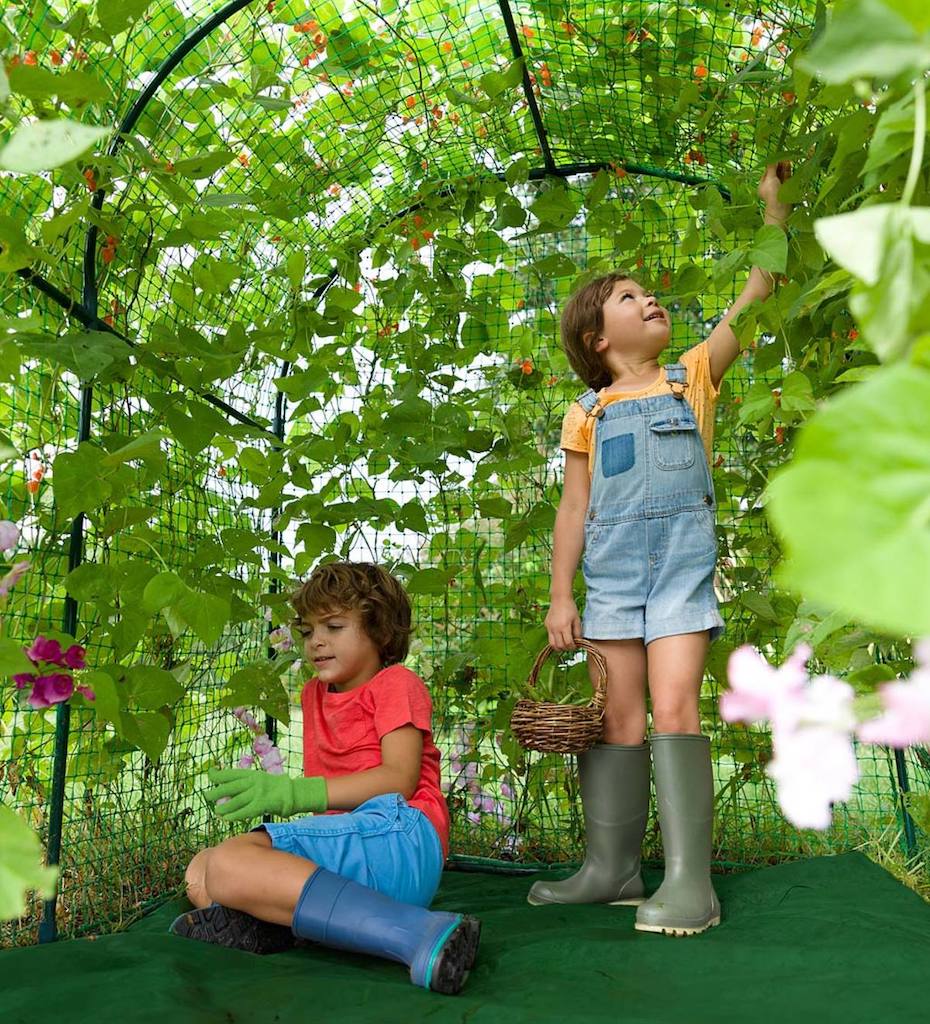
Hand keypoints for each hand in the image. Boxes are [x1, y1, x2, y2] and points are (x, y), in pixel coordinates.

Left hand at [203, 768, 326, 820]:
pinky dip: (234, 815)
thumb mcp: (261, 780)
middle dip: (217, 791)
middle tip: (207, 795)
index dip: (218, 774)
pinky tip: (227, 818)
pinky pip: (244, 810)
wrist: (295, 792)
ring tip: (217, 811)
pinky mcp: (262, 804)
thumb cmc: (277, 788)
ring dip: (224, 807)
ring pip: (235, 800)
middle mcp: (253, 782)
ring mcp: (258, 792)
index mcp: (252, 774)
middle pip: (230, 786)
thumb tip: (229, 791)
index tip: (210, 774)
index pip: (231, 773)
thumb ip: (247, 784)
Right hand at [545, 597, 581, 650]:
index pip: (568, 643)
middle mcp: (555, 628)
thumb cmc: (570, 608)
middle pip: (560, 646)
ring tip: (564, 644)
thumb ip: (578, 632)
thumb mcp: (577, 620)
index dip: (573, 647)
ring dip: (558, 647)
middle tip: (570, 646)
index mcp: (564, 626)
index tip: (575, 646)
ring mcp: (549, 627)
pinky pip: (550, 636)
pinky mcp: (546, 625)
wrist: (560, 598)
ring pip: (552, 644)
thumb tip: (578, 642)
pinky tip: (560, 636)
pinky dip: (555, 639)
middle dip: (566, 648)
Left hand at [759, 161, 791, 223]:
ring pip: (781, 174)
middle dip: (779, 164)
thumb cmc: (772, 194)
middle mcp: (770, 185)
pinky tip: (789, 163)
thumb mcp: (770, 179)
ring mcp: (778, 186)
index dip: (772, 163)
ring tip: (787, 157)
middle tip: (784, 154)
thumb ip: (771, 168)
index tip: (777, 155)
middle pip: (775, 172)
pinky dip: (788, 170)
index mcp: (763, 184)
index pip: (767, 171)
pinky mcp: (786, 187)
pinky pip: (787, 177)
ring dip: (784, 166)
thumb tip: (771, 158)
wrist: (780, 208)